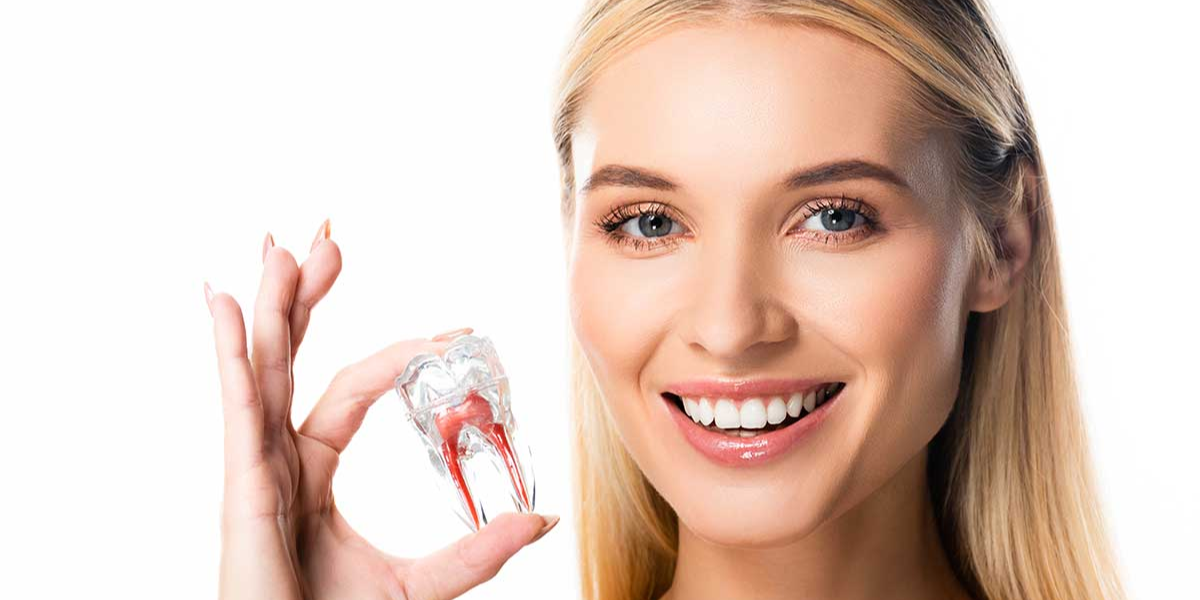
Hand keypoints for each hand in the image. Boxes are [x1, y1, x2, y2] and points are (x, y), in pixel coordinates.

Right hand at [205, 221, 556, 599]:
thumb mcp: (421, 584)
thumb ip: (477, 552)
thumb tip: (542, 519)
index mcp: (313, 467)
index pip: (353, 389)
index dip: (398, 354)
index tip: (454, 332)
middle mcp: (279, 455)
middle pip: (293, 356)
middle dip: (307, 294)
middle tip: (326, 237)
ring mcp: (255, 464)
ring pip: (264, 365)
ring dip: (274, 302)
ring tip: (281, 243)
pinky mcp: (242, 482)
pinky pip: (237, 403)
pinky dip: (229, 349)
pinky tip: (222, 300)